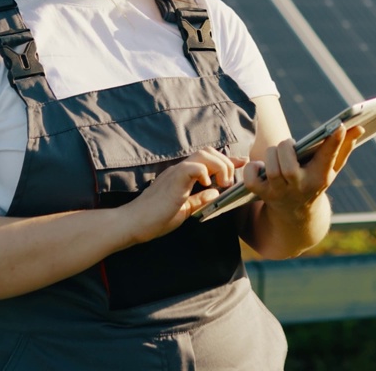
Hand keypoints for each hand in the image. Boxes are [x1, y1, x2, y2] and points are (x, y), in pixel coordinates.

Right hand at [121, 148, 242, 244]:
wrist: (133, 223)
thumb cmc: (154, 219)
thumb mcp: (184, 209)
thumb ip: (199, 199)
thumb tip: (215, 190)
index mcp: (183, 176)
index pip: (209, 160)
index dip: (228, 160)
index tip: (243, 161)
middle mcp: (180, 169)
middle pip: (209, 151)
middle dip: (226, 163)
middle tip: (228, 183)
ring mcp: (175, 173)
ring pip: (203, 154)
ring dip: (219, 166)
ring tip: (221, 184)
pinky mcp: (173, 180)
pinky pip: (193, 167)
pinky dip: (204, 172)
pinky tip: (206, 185)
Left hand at [243, 124, 362, 217]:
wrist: (297, 213)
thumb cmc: (315, 180)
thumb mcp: (331, 168)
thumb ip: (344, 147)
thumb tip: (359, 127)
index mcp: (321, 177)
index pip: (328, 158)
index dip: (334, 142)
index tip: (339, 126)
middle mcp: (301, 186)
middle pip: (289, 167)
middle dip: (286, 149)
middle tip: (290, 145)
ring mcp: (280, 192)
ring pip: (272, 171)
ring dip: (272, 155)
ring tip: (278, 152)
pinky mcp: (262, 193)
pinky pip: (251, 180)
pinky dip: (251, 169)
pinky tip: (259, 165)